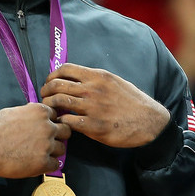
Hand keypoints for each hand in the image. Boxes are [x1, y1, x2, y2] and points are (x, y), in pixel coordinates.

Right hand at [0, 103, 70, 178]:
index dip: (51, 122)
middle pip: (65, 131)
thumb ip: (29, 113)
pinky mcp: (42, 163)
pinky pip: (56, 165)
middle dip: (59, 135)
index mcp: (39, 111)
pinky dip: (49, 165)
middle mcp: (46, 127)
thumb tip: (35, 116)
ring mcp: (46, 145)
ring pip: (62, 148)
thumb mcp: (13, 112)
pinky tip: (40, 163)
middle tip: (49, 141)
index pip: (56, 115)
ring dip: (54, 151)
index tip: (46, 128)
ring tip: (41, 153)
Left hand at [40, 64, 169, 148]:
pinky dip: (61, 122)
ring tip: (49, 110)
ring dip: (49, 106)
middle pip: (57, 84)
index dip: (52, 75)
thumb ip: (95, 80)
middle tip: (44, 97)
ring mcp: (92, 107)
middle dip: (46, 90)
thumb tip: (76, 79)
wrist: (149, 122)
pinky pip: (68, 121)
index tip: (49, 82)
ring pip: (58, 102)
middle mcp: (93, 89)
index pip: (65, 69)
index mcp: (97, 76)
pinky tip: (62, 124)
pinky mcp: (94, 126)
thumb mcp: (115, 82)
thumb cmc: (133, 102)